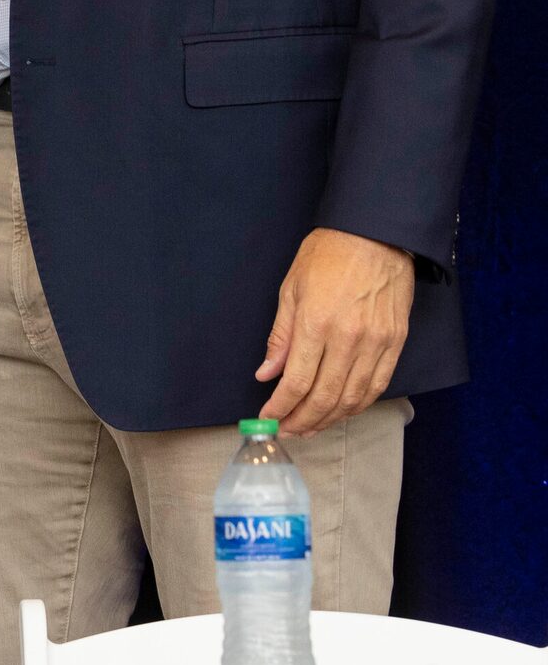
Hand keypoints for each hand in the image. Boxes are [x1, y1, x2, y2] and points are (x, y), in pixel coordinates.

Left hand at [256, 229, 414, 434]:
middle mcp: (350, 339)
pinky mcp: (396, 342)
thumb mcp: (290, 289)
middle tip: (287, 430)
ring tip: (310, 427)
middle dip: (303, 420)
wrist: (376, 234)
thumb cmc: (327, 255)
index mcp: (317, 324)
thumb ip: (280, 337)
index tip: (268, 418)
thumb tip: (267, 373)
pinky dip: (358, 404)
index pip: (297, 381)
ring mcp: (377, 343)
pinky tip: (341, 411)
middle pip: (325, 397)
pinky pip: (377, 385)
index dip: (280, 407)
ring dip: (330, 419)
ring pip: (353, 398)